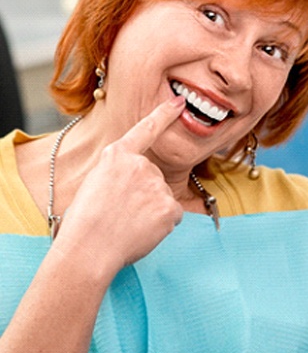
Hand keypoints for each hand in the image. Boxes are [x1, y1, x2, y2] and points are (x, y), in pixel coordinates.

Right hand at [54, 97, 185, 276]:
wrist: (88, 249)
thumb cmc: (83, 223)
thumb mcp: (94, 183)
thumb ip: (118, 174)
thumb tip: (134, 187)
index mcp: (117, 155)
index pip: (146, 129)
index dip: (164, 114)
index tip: (179, 103)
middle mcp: (140, 164)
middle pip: (152, 176)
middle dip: (143, 194)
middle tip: (120, 213)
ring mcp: (156, 184)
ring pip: (161, 197)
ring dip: (151, 210)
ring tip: (126, 225)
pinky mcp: (169, 206)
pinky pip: (172, 214)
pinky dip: (161, 225)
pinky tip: (142, 232)